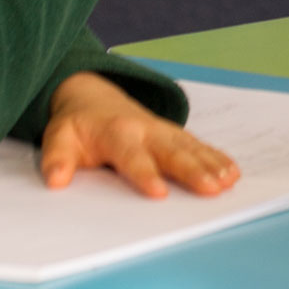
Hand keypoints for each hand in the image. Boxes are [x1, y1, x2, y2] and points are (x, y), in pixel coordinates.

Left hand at [39, 72, 238, 198]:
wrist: (92, 95)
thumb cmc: (77, 124)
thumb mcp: (58, 137)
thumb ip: (56, 158)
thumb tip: (56, 180)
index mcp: (117, 134)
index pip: (133, 157)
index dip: (145, 174)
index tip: (159, 193)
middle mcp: (146, 130)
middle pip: (172, 152)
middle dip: (193, 170)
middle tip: (211, 188)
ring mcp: (163, 131)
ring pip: (191, 148)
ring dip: (211, 165)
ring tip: (228, 182)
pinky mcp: (174, 135)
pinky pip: (198, 146)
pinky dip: (216, 158)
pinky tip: (232, 172)